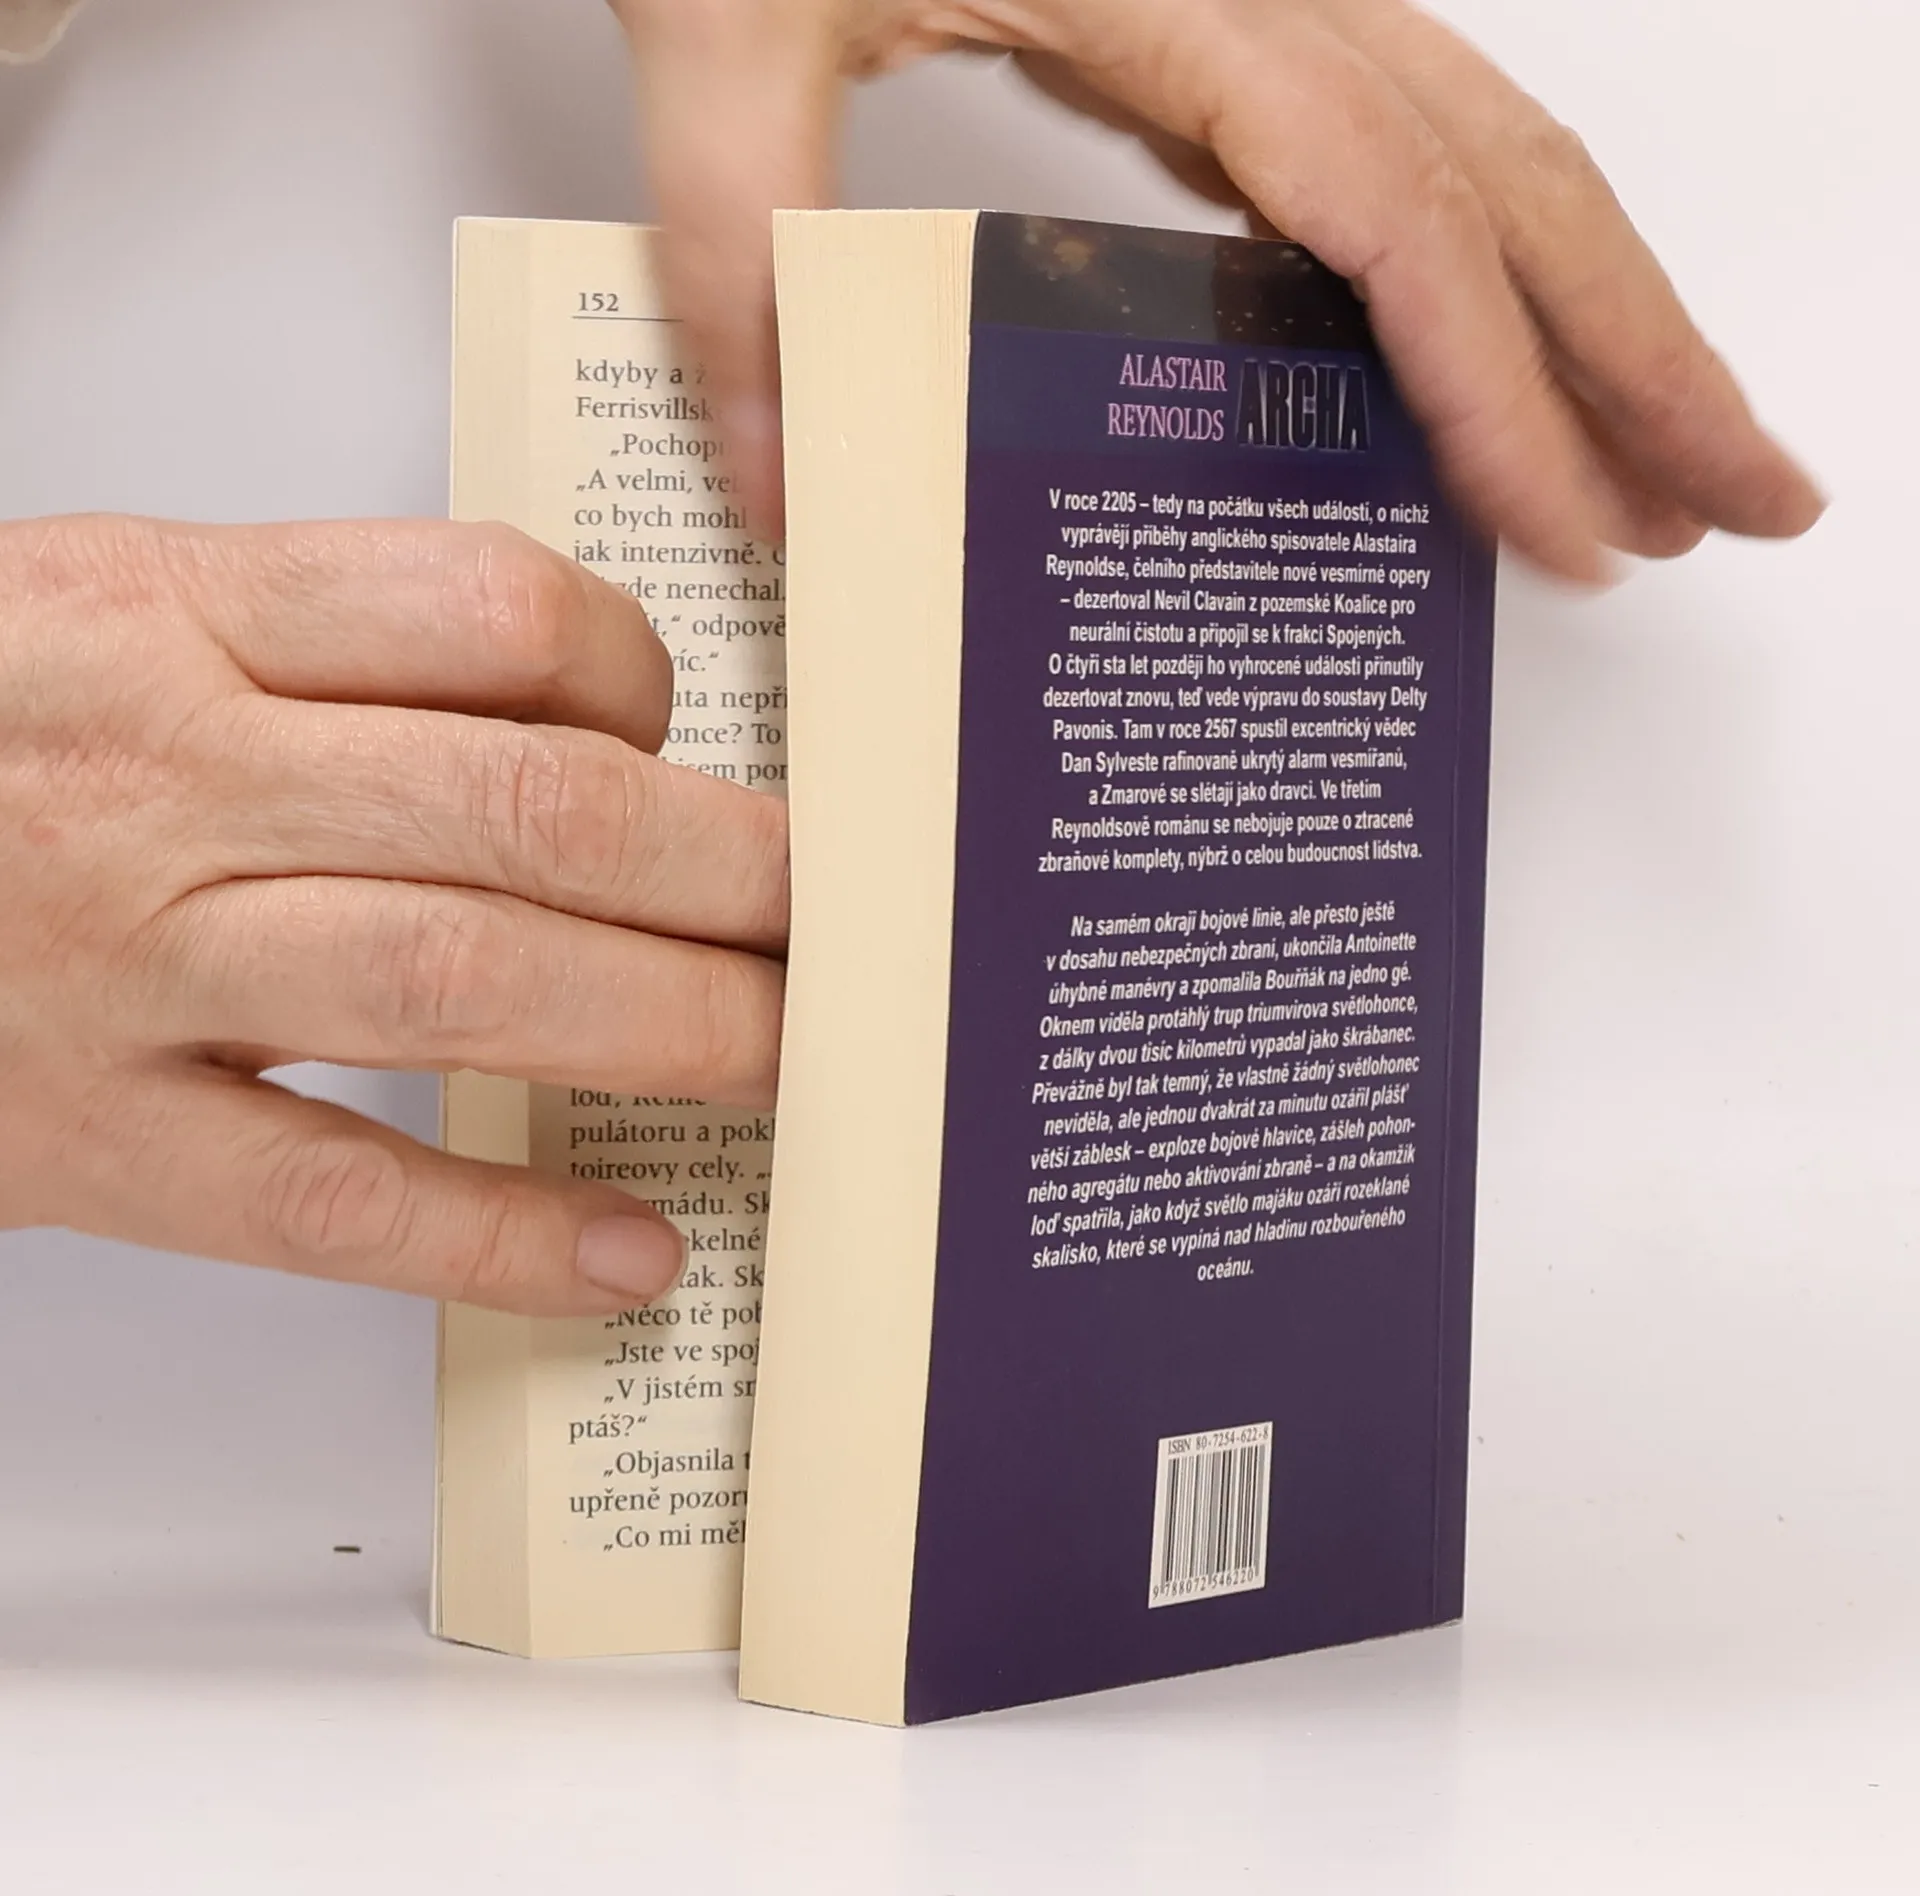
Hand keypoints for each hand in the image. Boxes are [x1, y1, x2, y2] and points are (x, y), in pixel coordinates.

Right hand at [0, 516, 785, 1311]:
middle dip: (724, 873)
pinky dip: (498, 1235)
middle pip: (524, 809)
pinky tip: (625, 1255)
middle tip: (844, 920)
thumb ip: (327, 648)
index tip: (694, 739)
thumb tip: (589, 716)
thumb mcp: (110, 610)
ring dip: (665, 1028)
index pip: (486, 611)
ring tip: (794, 1059)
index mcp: (174, 610)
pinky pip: (332, 1196)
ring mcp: (129, 965)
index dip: (637, 675)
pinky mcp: (95, 1138)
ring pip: (461, 982)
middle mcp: (168, 775)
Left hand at [614, 0, 1823, 579]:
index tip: (1572, 529)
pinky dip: (1491, 265)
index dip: (1501, 387)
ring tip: (1682, 454)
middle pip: (1516, 183)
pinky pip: (1415, 149)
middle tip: (1745, 506)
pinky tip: (1505, 358)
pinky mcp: (1234, 29)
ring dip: (1608, 308)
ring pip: (1498, 154)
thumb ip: (740, 264)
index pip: (1399, 219)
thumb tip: (781, 498)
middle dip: (1649, 356)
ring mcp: (1271, 2)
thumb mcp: (717, 36)